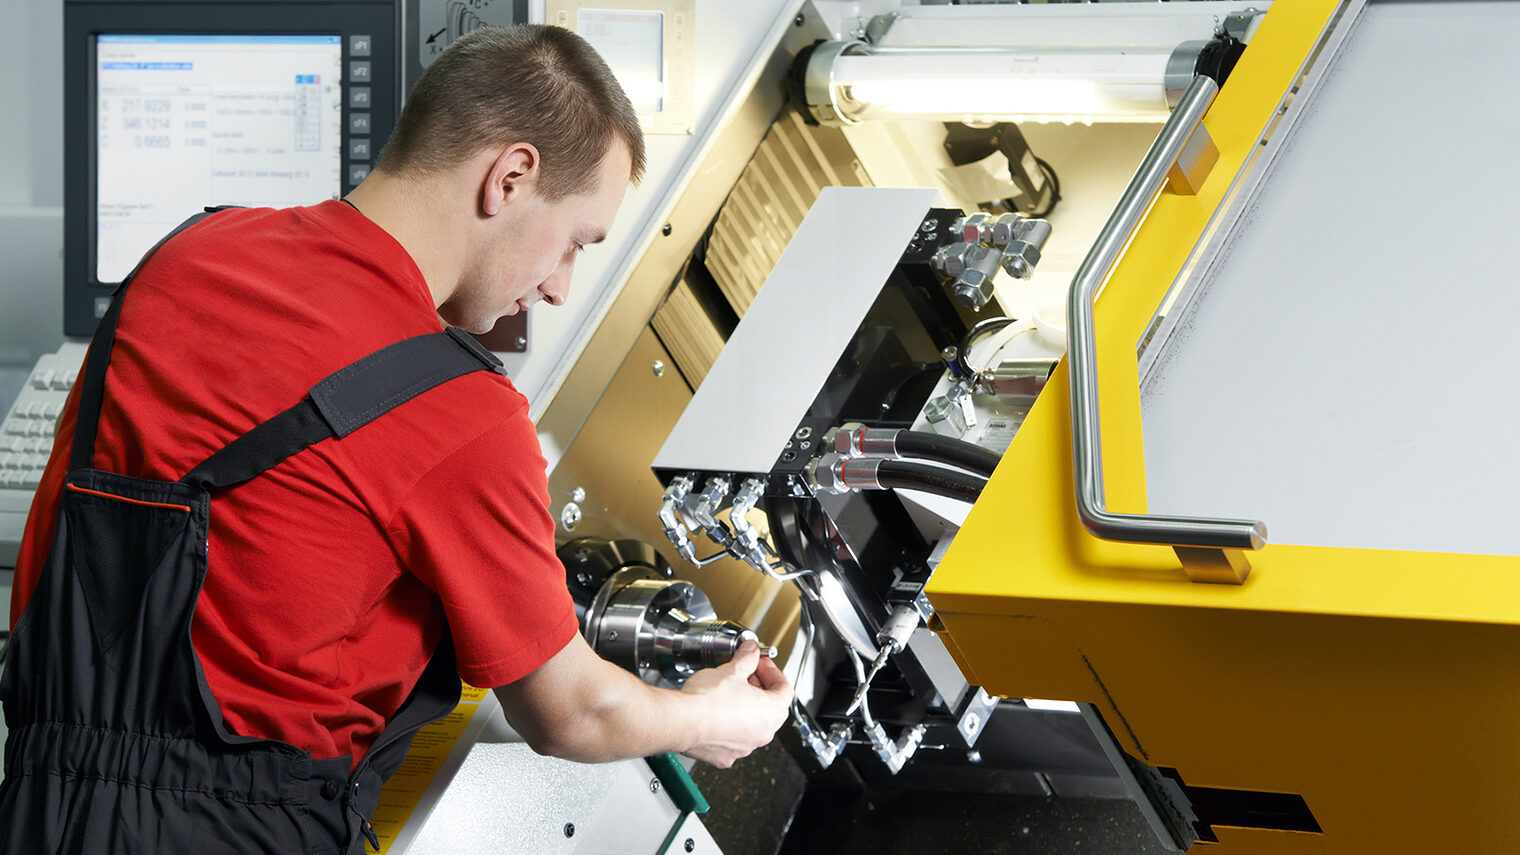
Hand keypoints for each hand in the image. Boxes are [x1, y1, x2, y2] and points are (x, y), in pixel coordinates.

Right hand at [678, 641, 792, 767]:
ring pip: (751, 725)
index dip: (773, 672)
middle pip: (770, 707)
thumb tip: (751, 652)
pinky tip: (717, 713)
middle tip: (746, 674)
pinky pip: (733, 739)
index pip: (785, 689)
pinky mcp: (724, 756)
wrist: (681, 721)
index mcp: (771, 713)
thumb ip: (747, 659)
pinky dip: (729, 726)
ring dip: (745, 708)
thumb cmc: (707, 701)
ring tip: (730, 691)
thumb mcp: (731, 670)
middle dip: (759, 688)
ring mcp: (744, 747)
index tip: (760, 664)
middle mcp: (762, 734)